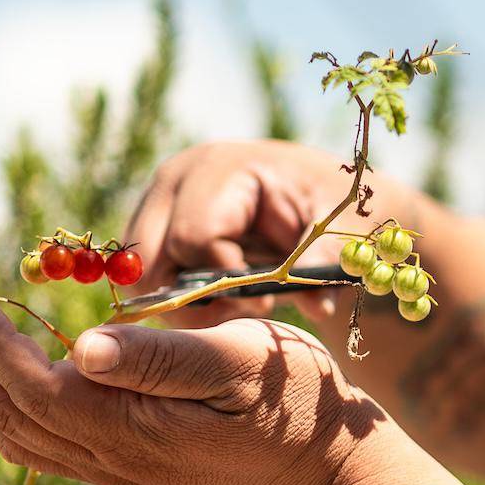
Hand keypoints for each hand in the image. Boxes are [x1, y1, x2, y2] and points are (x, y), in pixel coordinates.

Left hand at [0, 283, 388, 484]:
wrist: (329, 472)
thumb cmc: (297, 402)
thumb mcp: (243, 361)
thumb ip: (165, 355)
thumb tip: (83, 347)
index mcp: (135, 429)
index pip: (33, 385)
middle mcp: (116, 460)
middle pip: (12, 414)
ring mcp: (122, 473)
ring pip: (22, 436)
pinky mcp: (133, 472)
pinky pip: (47, 449)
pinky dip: (12, 410)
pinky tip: (16, 379)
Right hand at [124, 140, 365, 327]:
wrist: (320, 192)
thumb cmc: (332, 204)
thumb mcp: (342, 227)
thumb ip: (323, 260)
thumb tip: (315, 304)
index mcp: (221, 168)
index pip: (193, 237)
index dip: (225, 282)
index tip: (264, 304)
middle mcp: (176, 180)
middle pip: (151, 262)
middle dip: (194, 301)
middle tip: (242, 316)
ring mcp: (159, 204)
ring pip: (143, 278)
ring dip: (187, 306)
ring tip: (238, 308)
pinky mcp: (156, 230)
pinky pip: (148, 282)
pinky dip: (181, 303)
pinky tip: (224, 303)